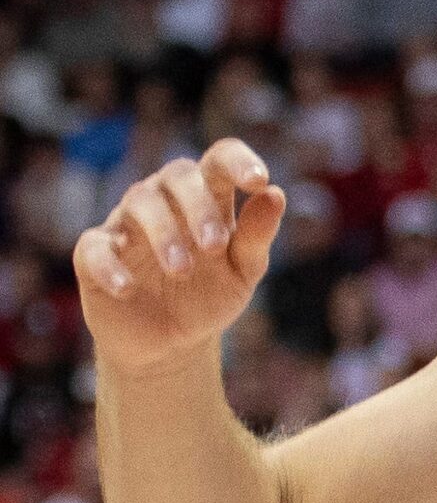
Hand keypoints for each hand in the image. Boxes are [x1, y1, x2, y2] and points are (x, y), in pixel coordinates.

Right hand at [74, 140, 286, 375]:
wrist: (172, 342)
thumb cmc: (210, 296)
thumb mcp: (244, 271)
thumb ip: (258, 235)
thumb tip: (276, 194)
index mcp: (209, 197)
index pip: (220, 159)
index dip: (238, 161)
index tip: (259, 180)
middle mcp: (167, 201)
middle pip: (178, 174)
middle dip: (199, 206)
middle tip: (214, 246)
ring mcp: (128, 224)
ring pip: (139, 201)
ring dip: (164, 233)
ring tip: (183, 270)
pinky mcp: (95, 254)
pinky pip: (94, 247)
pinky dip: (109, 265)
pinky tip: (128, 288)